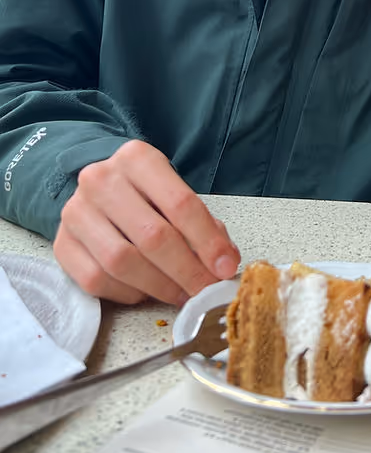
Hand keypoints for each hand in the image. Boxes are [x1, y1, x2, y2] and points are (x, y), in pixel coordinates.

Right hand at [53, 140, 240, 304]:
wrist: (97, 188)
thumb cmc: (145, 193)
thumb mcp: (174, 192)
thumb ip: (202, 223)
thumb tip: (223, 262)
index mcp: (137, 158)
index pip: (180, 203)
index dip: (207, 241)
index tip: (225, 267)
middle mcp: (101, 180)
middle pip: (152, 236)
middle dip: (186, 270)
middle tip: (205, 289)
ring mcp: (76, 211)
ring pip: (122, 262)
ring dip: (159, 286)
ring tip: (180, 293)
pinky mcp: (62, 243)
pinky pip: (97, 280)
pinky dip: (127, 293)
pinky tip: (144, 290)